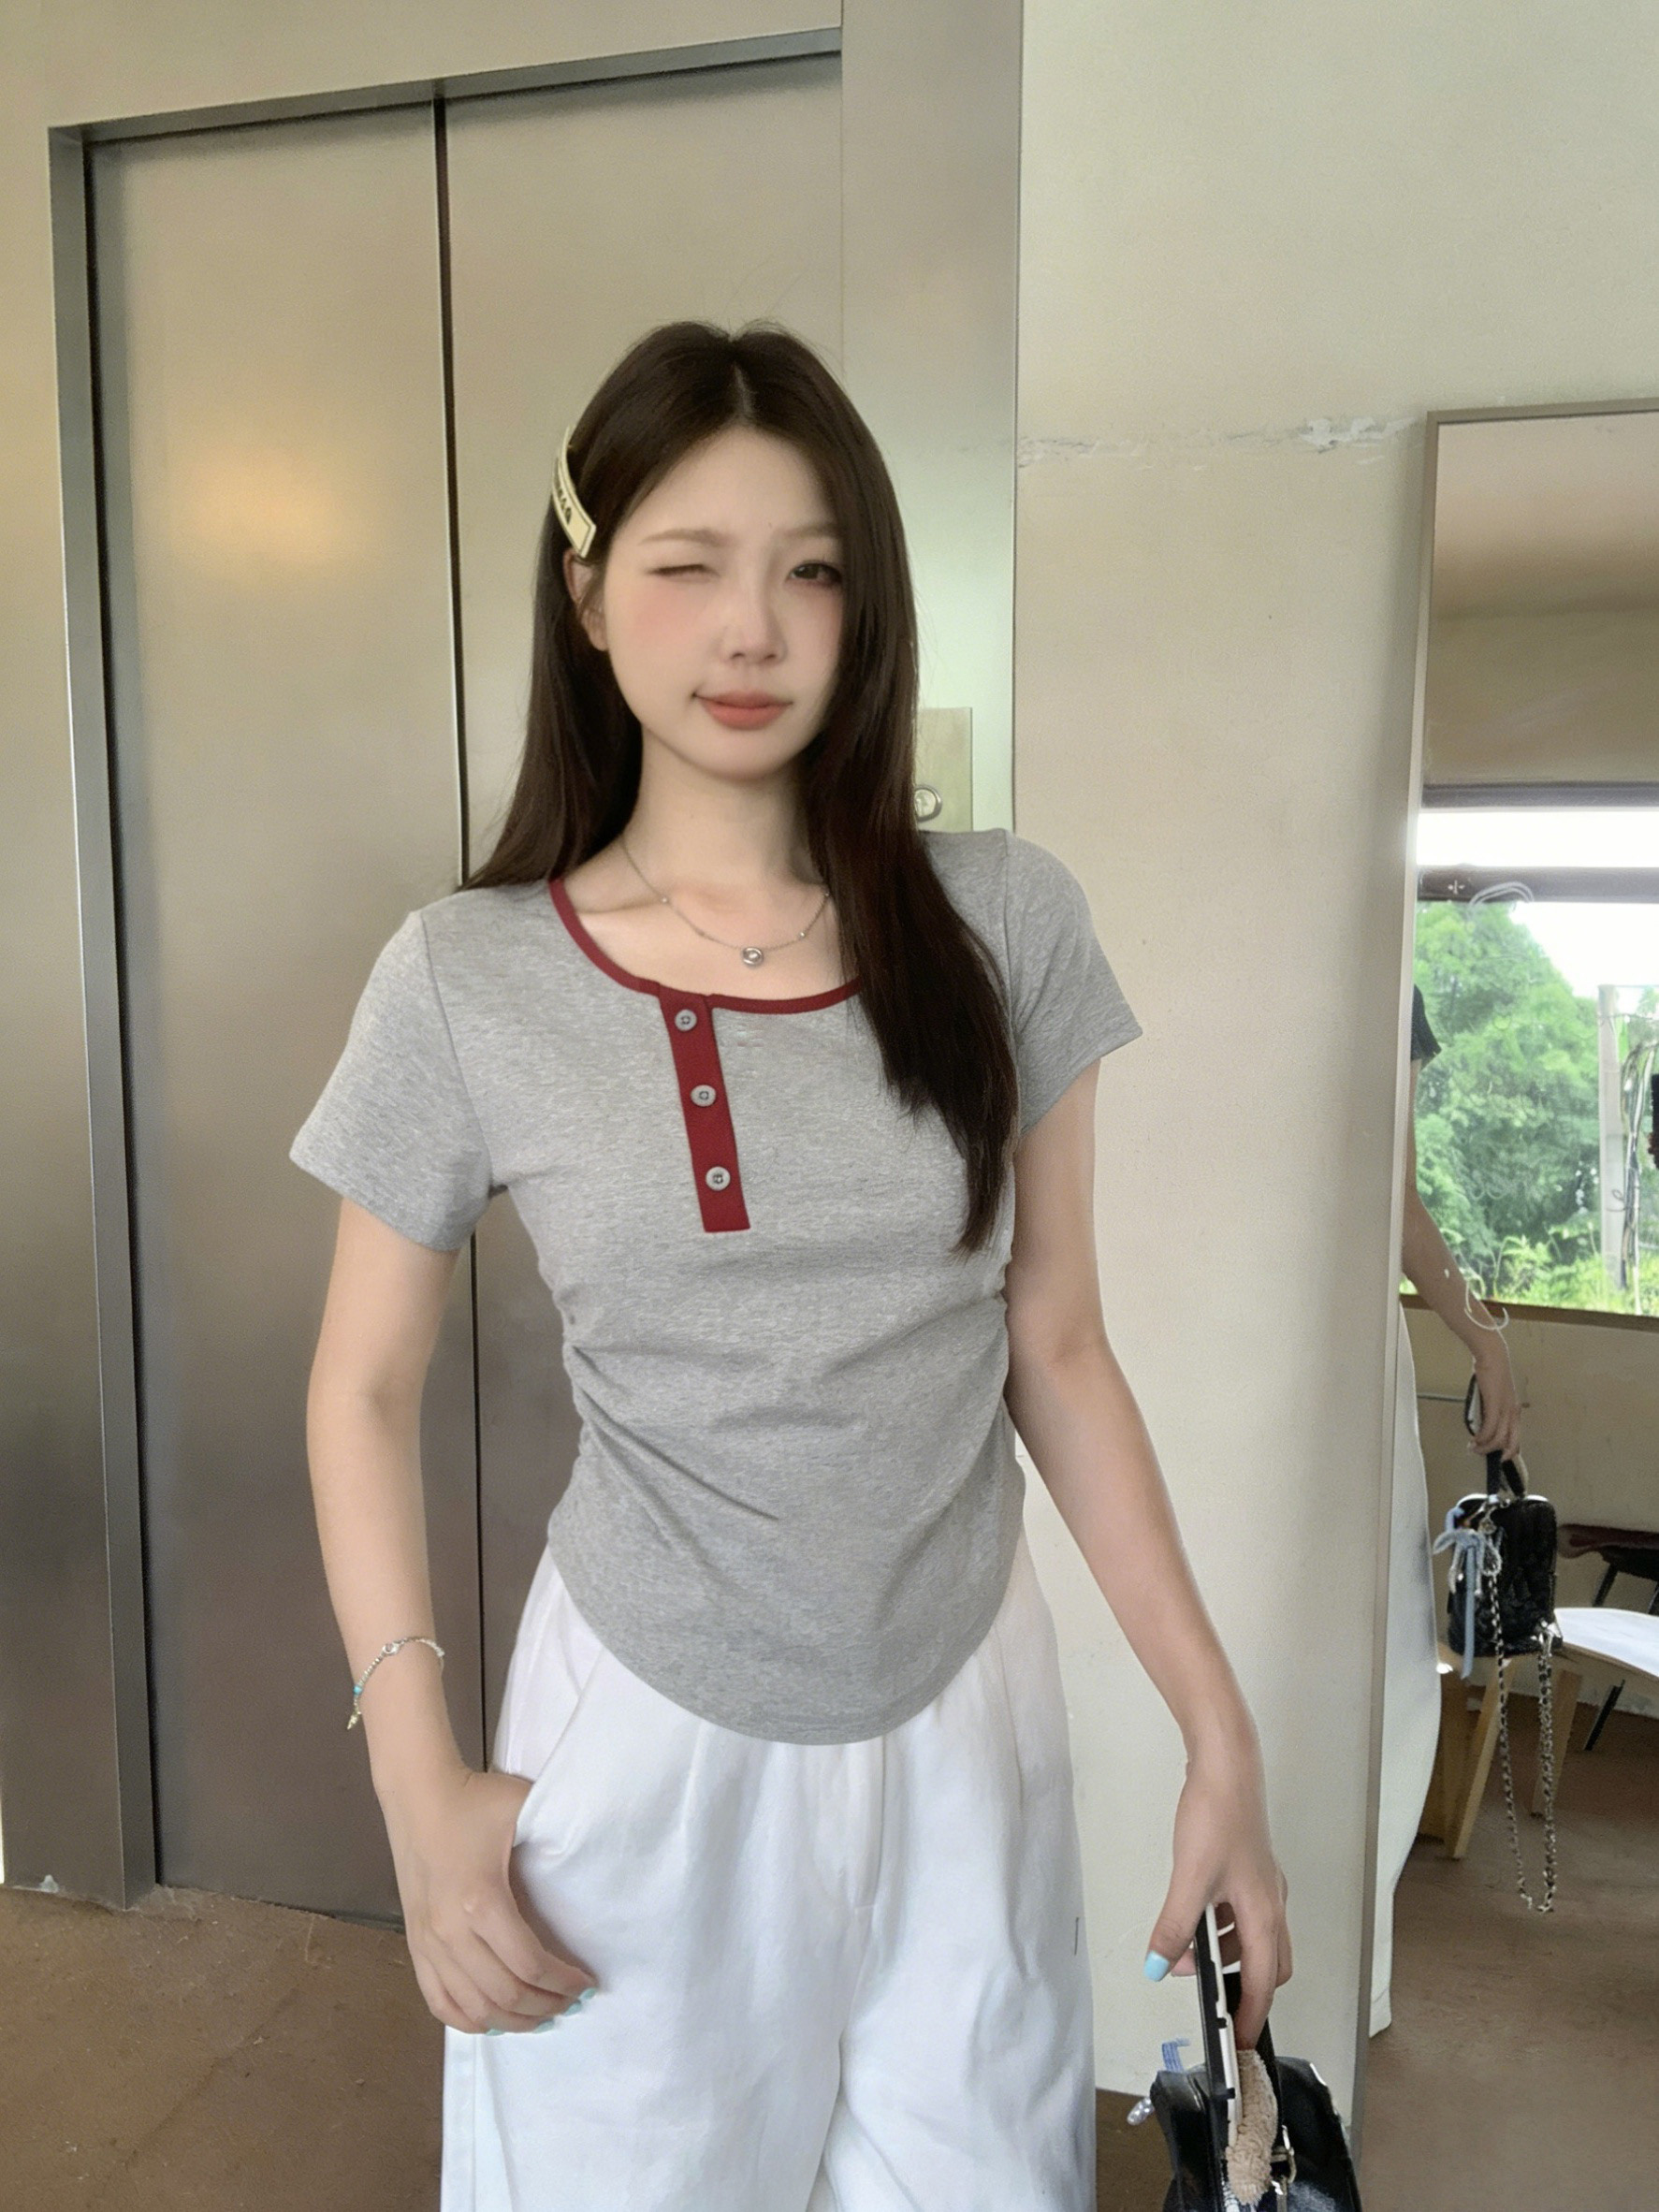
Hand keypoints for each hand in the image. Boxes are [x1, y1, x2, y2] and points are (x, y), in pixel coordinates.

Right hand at [380, 1762, 596, 2033]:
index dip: (563, 1982)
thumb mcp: (525, 1807)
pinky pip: (438, 2001)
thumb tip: (597, 1851)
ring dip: (511, 2021)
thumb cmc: (475, 1800)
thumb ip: (560, 1830)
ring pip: (473, 2007)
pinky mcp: (414, 1944)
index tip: (586, 1983)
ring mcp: (428, 1942)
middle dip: (544, 2006)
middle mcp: (450, 1931)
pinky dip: (467, 2020)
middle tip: (570, 2002)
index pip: (529, 1964)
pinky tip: (493, 2019)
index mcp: (481, 1901)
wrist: (417, 1793)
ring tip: (540, 2014)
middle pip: (504, 1994)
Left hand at [1145, 1740, 1290, 2048]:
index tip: (1239, 2045)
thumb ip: (1174, 1927)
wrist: (1227, 1766)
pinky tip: (1193, 1915)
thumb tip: (1157, 1965)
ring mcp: (1262, 1885)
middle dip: (1241, 1988)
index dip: (1250, 2018)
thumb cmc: (1217, 1818)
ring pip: (1253, 1938)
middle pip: (1267, 1966)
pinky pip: (1242, 1913)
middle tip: (1210, 2000)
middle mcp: (1271, 1904)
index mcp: (1265, 1916)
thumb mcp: (1190, 1880)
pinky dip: (1222, 1926)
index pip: (1262, 1985)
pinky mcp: (1249, 1867)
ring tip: (1185, 1953)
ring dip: (1226, 1954)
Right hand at [1468, 1335, 1520, 1459]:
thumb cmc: (1491, 1371)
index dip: (1510, 1450)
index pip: (1516, 1436)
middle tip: (1482, 1454)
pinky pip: (1490, 1428)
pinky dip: (1482, 1437)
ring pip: (1499, 1438)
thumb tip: (1481, 1422)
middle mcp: (1513, 1412)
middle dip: (1498, 1453)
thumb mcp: (1492, 1394)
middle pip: (1511, 1441)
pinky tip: (1474, 1438)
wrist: (1492, 1356)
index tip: (1500, 1457)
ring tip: (1474, 1447)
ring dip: (1485, 1447)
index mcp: (1514, 1409)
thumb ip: (1489, 1408)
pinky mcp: (1495, 1405)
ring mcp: (1505, 1409)